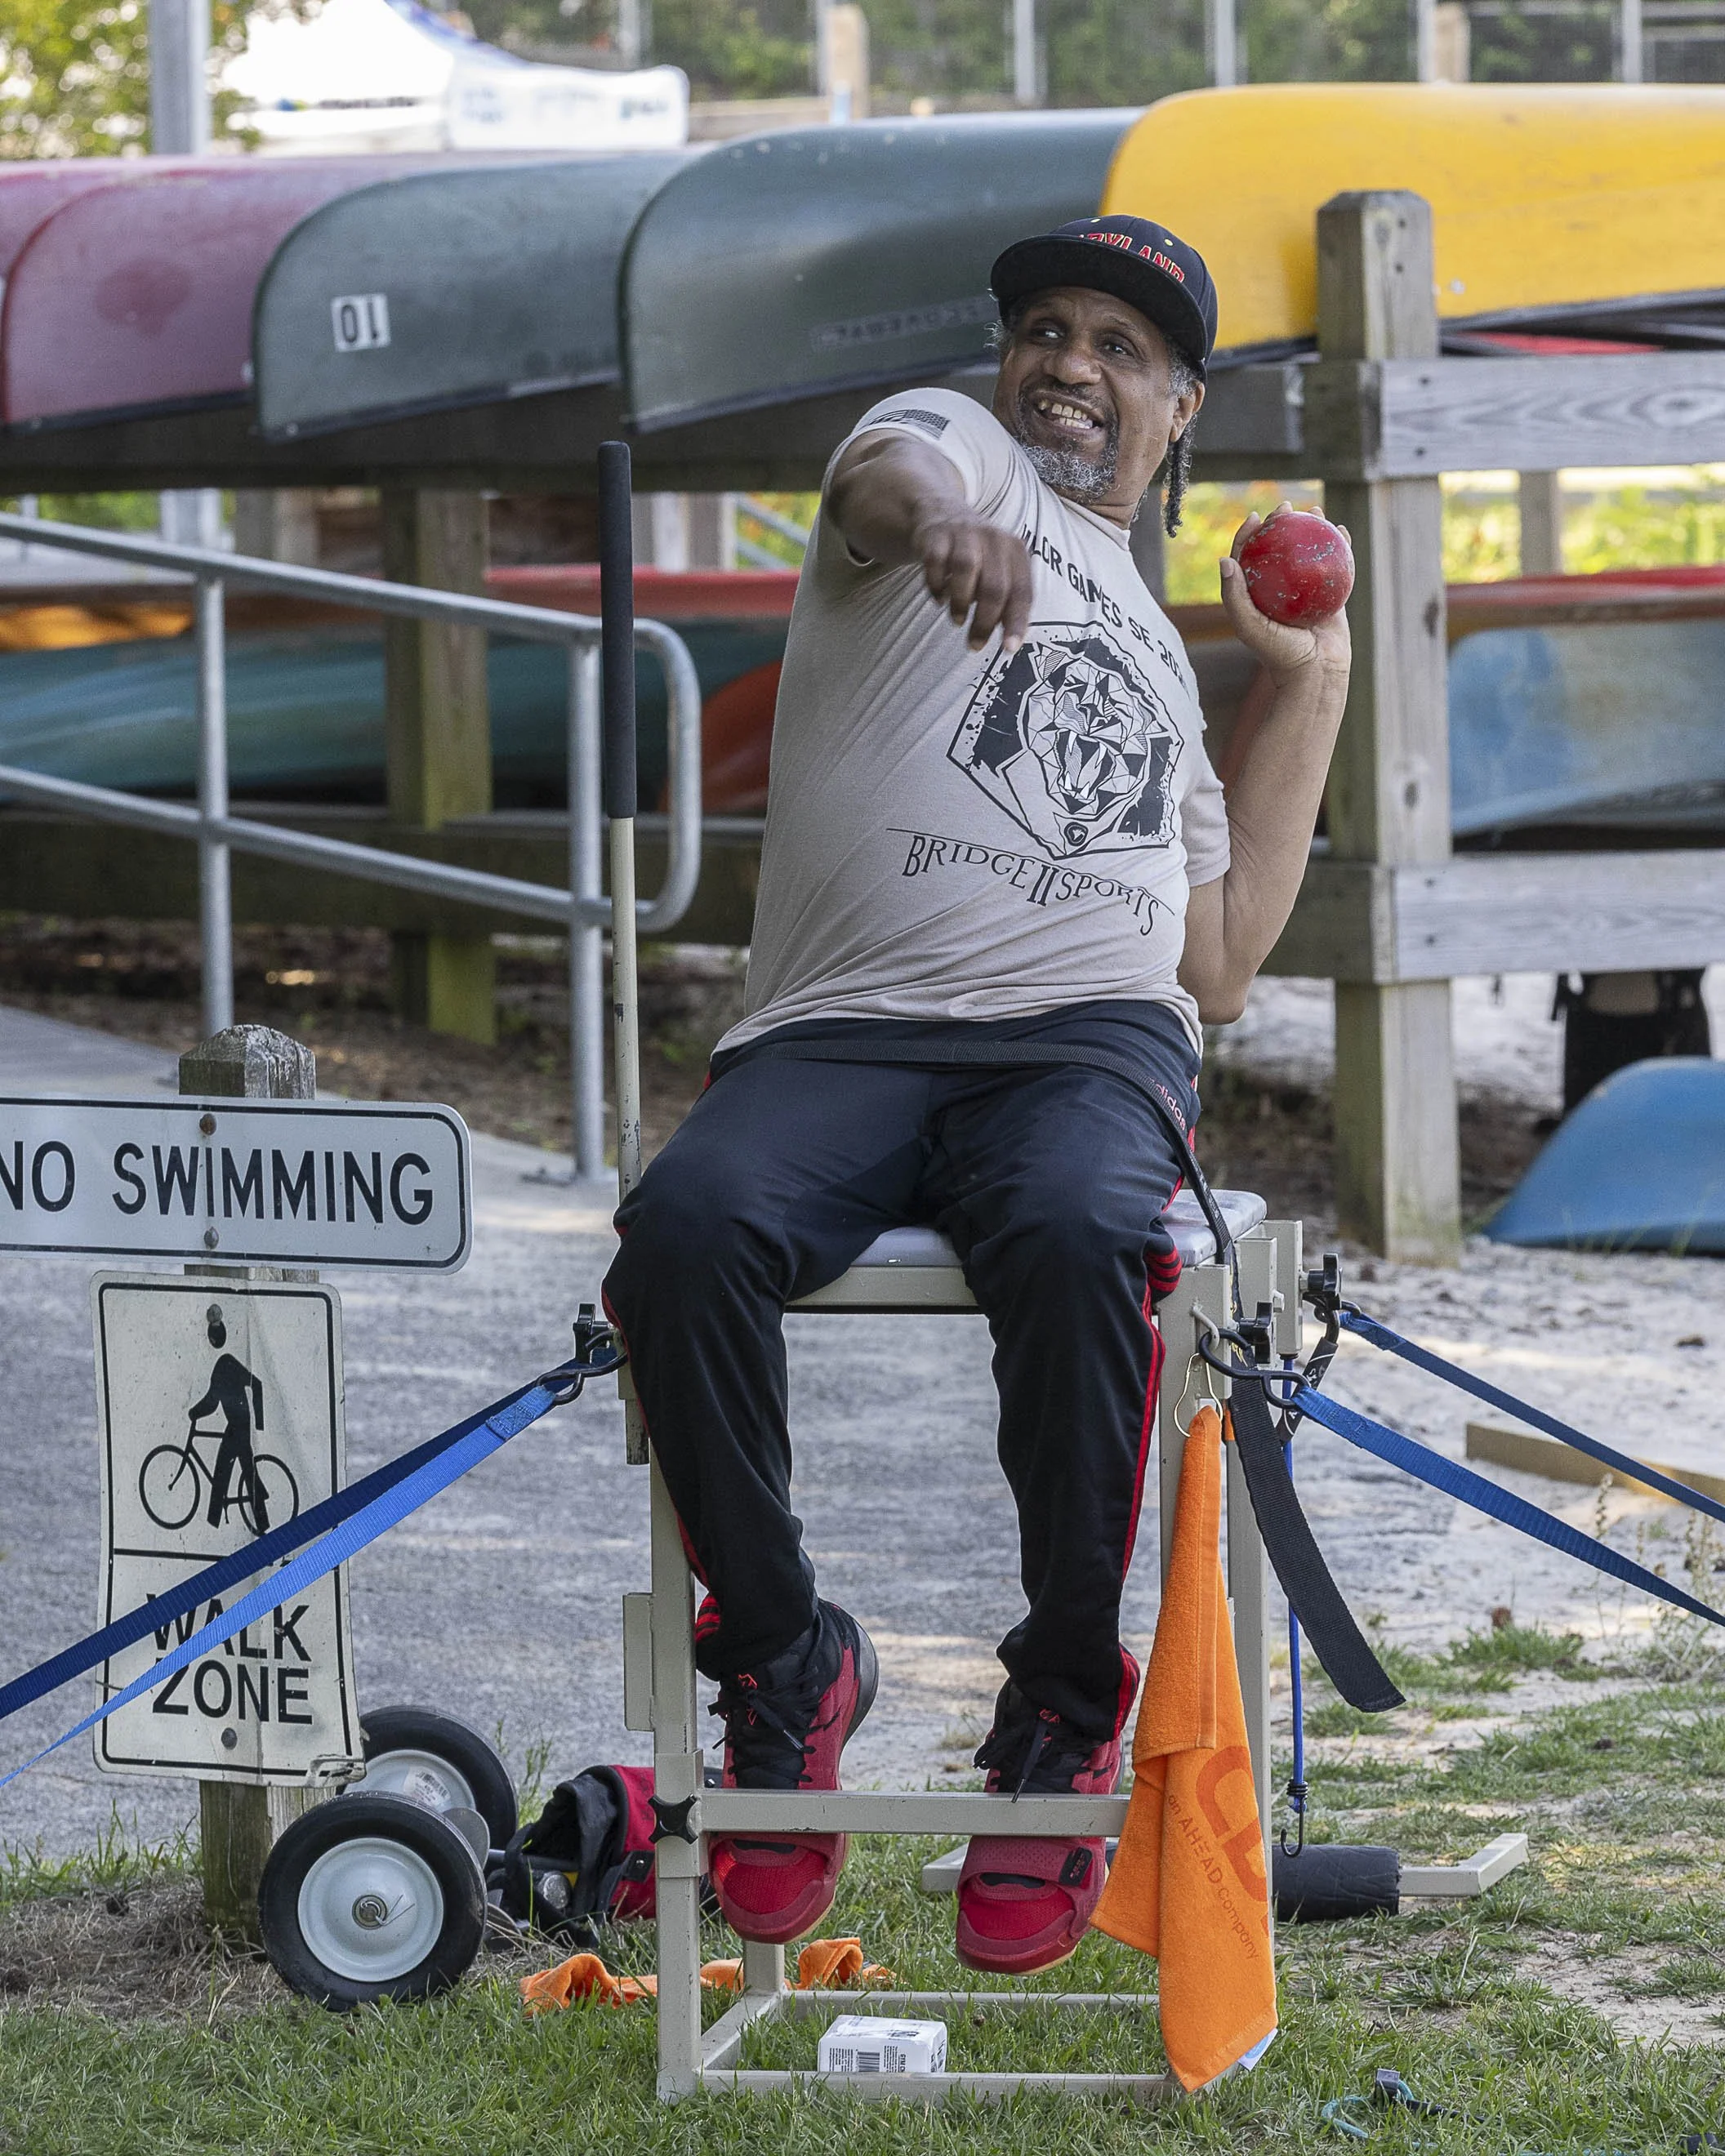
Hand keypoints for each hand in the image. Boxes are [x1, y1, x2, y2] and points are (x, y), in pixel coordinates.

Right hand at [912, 513, 1033, 654]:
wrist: (943, 514)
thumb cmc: (977, 554)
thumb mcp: (999, 569)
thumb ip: (1007, 600)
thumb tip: (1010, 640)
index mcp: (1015, 550)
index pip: (1022, 591)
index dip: (1016, 622)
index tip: (1009, 648)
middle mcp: (993, 539)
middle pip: (995, 586)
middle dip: (984, 622)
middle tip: (975, 644)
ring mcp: (964, 534)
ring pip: (966, 571)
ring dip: (961, 603)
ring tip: (958, 620)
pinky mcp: (936, 535)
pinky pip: (935, 563)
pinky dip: (937, 586)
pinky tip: (940, 599)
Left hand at [1218, 505, 1351, 685]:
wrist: (1315, 674)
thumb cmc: (1278, 654)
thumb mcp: (1248, 625)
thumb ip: (1234, 595)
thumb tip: (1224, 559)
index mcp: (1257, 597)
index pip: (1249, 559)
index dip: (1248, 535)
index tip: (1256, 518)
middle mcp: (1280, 593)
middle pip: (1278, 550)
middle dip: (1281, 524)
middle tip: (1287, 508)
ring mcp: (1306, 594)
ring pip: (1308, 554)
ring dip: (1310, 529)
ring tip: (1315, 511)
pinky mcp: (1330, 597)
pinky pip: (1336, 566)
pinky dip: (1339, 546)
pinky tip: (1340, 529)